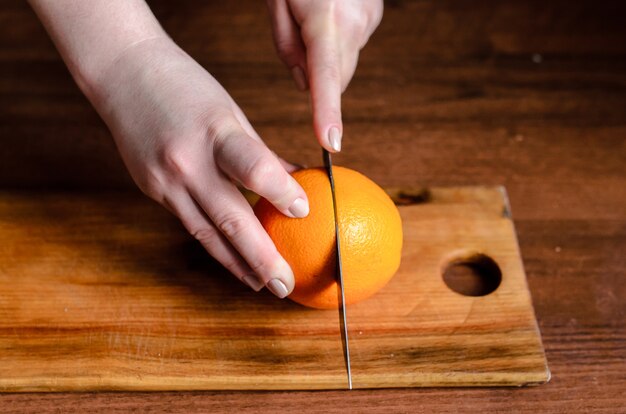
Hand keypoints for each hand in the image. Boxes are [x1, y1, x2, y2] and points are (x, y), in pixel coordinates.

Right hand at [91, 37, 308, 297]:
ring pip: (206, 234)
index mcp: (215, 131)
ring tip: (263, 285)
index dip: (280, 192)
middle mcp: (187, 161)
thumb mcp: (231, 111)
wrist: (122, 72)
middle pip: (230, 219)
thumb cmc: (186, 86)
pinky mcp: (152, 190)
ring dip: (237, 264)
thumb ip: (260, 151)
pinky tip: (233, 260)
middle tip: (286, 285)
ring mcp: (165, 180)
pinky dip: (214, 245)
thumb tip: (296, 180)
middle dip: (261, 258)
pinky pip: (190, 223)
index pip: (253, 168)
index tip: (304, 211)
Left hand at [266, 0, 382, 151]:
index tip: (331, 144)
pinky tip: (330, 11)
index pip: (326, 78)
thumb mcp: (277, 0)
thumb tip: (305, 85)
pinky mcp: (374, 15)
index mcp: (327, 18)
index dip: (328, 113)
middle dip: (317, 74)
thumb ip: (287, 47)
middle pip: (336, 78)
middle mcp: (354, 22)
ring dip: (328, 55)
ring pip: (345, 62)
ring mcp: (369, 18)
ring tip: (313, 14)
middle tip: (297, 34)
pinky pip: (353, 44)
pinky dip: (339, 39)